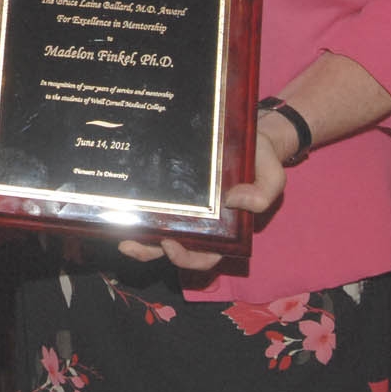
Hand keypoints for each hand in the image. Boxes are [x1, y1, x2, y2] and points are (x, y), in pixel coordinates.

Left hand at [117, 129, 286, 271]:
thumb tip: (235, 201)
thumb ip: (262, 193)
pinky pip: (154, 203)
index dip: (187, 258)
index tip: (170, 245)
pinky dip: (138, 209)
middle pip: (173, 248)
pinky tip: (121, 204)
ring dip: (139, 238)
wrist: (252, 133)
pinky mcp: (172, 187)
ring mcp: (184, 206)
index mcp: (225, 229)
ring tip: (119, 233)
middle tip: (132, 245)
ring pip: (158, 232)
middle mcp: (201, 222)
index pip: (205, 255)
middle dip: (151, 252)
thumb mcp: (271, 177)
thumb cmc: (261, 160)